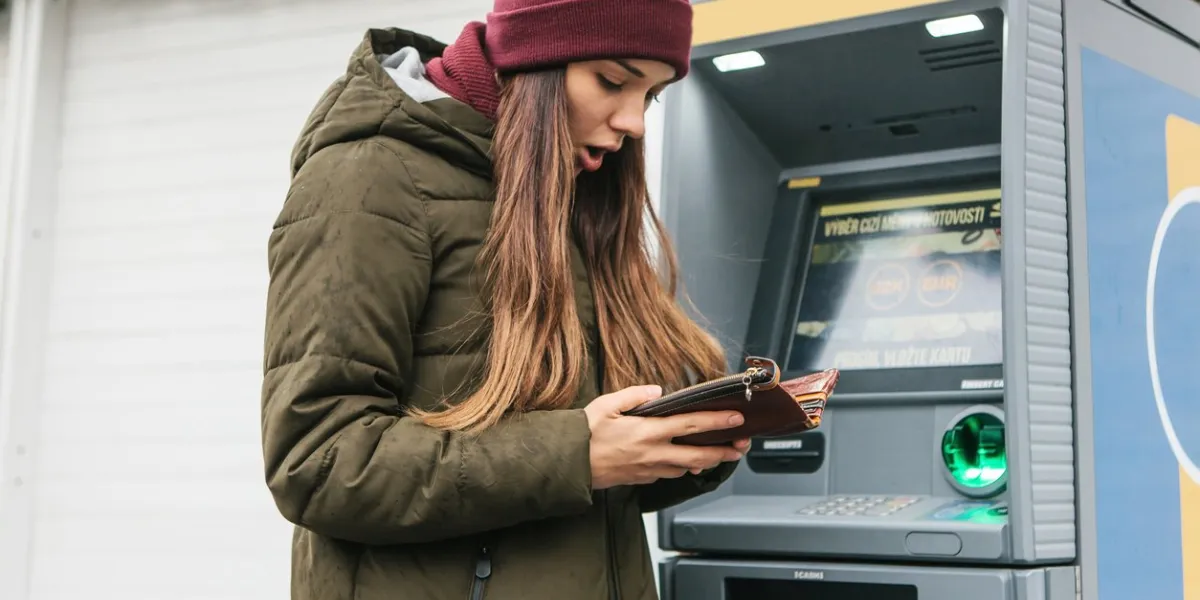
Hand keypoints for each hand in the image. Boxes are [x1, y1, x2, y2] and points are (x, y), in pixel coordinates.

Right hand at [583, 385, 750, 489]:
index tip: (736, 418)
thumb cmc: (584, 434)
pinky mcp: (641, 479)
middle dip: (723, 452)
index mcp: (647, 431)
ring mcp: (648, 469)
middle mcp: (653, 453)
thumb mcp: (606, 405)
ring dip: (705, 462)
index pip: (691, 425)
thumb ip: (634, 395)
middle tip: (740, 447)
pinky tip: (686, 463)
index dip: (717, 422)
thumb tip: (656, 390)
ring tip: (719, 454)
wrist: (568, 465)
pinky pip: (668, 474)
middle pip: (698, 455)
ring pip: (686, 468)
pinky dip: (682, 468)